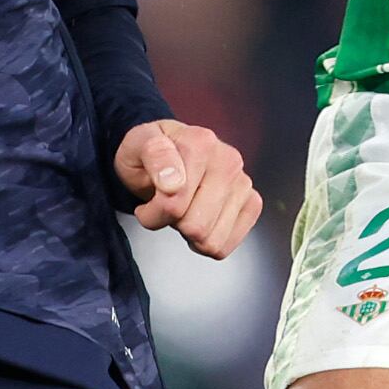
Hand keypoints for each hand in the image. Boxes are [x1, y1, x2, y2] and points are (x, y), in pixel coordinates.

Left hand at [114, 118, 261, 259]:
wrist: (164, 154)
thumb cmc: (149, 155)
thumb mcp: (136, 147)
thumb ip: (154, 157)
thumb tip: (173, 182)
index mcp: (200, 143)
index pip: (174, 204)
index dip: (151, 213)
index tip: (148, 201)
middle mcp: (228, 160)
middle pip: (195, 227)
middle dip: (172, 223)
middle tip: (166, 205)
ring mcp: (243, 183)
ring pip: (211, 240)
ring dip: (189, 234)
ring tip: (183, 210)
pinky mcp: (252, 202)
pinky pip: (226, 245)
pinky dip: (206, 242)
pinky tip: (199, 220)